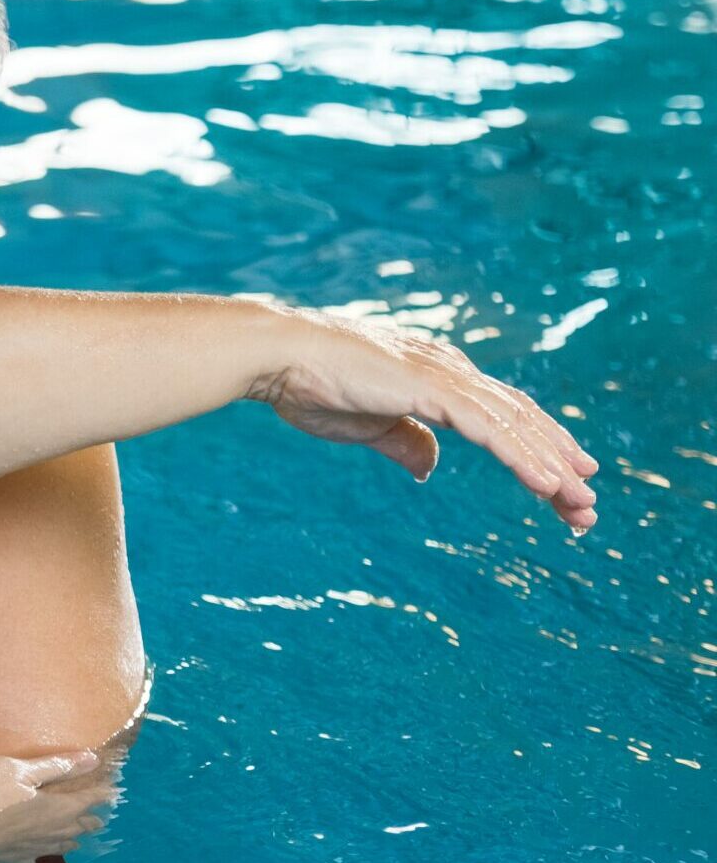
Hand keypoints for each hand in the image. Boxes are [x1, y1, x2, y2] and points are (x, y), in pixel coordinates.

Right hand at [0, 752, 105, 862]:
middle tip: (100, 817)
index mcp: (57, 809)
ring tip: (77, 840)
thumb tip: (92, 759)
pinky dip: (33, 859)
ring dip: (70, 841)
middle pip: (77, 827)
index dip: (101, 793)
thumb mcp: (19, 770)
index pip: (88, 799)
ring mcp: (30, 851)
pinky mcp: (8, 862)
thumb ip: (56, 766)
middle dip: (90, 819)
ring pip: (59, 848)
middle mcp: (49, 834)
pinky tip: (30, 860)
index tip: (113, 790)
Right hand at [253, 310, 599, 531]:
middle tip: (587, 507)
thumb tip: (430, 468)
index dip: (534, 449)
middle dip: (558, 462)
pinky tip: (547, 484)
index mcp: (438, 376)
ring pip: (515, 425)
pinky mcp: (431, 388)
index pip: (501, 415)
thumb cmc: (309, 385)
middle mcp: (452, 370)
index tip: (560, 486)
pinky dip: (522, 456)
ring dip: (552, 465)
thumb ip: (404, 442)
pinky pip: (490, 429)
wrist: (276, 355)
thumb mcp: (366, 424)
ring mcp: (444, 376)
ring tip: (580, 503)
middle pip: (521, 420)